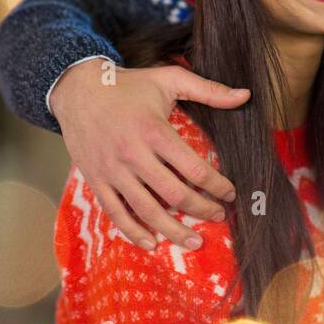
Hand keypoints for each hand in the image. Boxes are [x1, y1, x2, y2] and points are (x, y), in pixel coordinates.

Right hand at [51, 59, 247, 250]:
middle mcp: (133, 154)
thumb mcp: (169, 79)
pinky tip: (152, 243)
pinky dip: (134, 232)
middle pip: (174, 193)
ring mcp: (113, 171)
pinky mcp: (97, 180)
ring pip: (147, 210)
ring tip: (195, 242)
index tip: (230, 193)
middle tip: (218, 216)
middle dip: (201, 209)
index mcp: (154, 131)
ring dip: (173, 230)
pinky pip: (116, 213)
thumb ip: (208, 90)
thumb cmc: (128, 86)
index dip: (217, 185)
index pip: (194, 168)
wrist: (78, 89)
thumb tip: (245, 95)